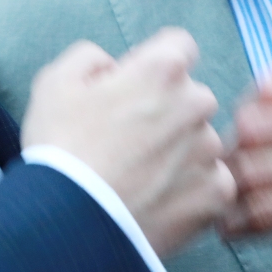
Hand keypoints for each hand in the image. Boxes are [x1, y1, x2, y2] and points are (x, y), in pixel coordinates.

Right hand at [22, 28, 235, 255]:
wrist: (69, 226)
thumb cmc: (60, 150)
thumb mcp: (55, 82)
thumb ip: (90, 57)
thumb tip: (112, 67)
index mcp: (162, 70)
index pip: (179, 46)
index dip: (153, 64)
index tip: (134, 88)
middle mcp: (196, 104)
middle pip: (192, 97)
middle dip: (168, 111)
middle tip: (130, 141)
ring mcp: (210, 151)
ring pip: (201, 142)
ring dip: (180, 153)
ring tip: (139, 179)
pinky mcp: (216, 195)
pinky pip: (212, 183)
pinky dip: (190, 191)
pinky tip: (156, 201)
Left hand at [224, 53, 271, 271]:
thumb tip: (265, 81)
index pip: (269, 87)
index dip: (245, 113)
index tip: (243, 138)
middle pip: (255, 126)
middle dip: (231, 153)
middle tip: (225, 174)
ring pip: (256, 169)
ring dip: (231, 192)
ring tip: (225, 204)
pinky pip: (269, 210)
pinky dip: (243, 222)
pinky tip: (237, 228)